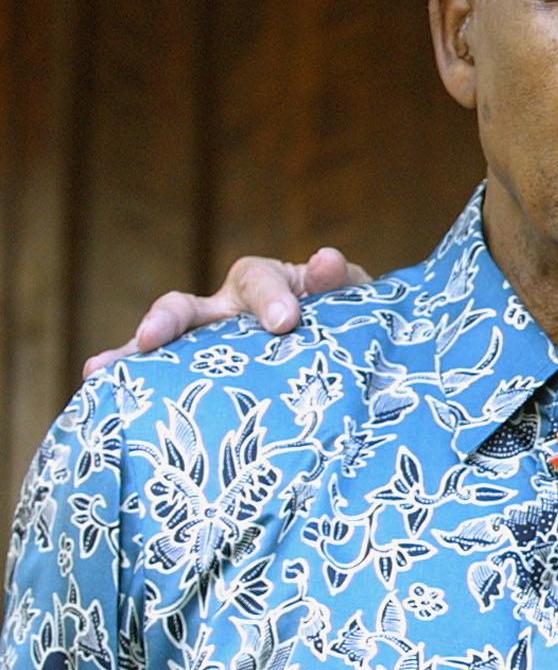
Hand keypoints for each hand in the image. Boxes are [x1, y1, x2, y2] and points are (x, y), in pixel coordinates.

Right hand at [82, 247, 368, 377]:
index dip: (268, 298)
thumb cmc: (341, 317)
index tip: (285, 321)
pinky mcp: (204, 381)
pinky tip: (105, 407)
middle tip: (149, 337)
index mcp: (262, 284)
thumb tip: (326, 262)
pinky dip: (137, 392)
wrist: (345, 355)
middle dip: (166, 320)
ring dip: (129, 356)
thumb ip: (338, 281)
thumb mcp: (349, 296)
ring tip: (97, 370)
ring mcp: (207, 348)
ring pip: (162, 348)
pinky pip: (166, 387)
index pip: (257, 280)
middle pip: (184, 308)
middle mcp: (223, 314)